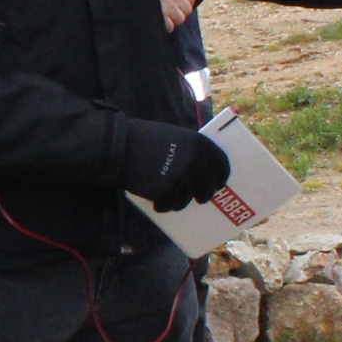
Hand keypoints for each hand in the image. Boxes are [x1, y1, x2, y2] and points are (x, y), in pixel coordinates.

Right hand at [109, 116, 230, 210]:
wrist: (120, 146)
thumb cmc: (143, 137)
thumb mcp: (174, 135)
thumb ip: (190, 149)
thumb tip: (201, 166)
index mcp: (199, 143)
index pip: (222, 164)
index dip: (221, 176)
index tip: (218, 183)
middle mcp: (194, 161)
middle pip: (208, 187)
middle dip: (204, 195)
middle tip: (199, 197)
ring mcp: (180, 178)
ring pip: (188, 199)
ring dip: (180, 201)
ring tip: (171, 198)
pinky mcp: (166, 192)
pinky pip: (170, 205)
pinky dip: (164, 206)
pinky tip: (157, 202)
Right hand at [156, 0, 197, 30]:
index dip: (185, 1)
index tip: (178, 3)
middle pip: (187, 9)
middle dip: (179, 12)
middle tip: (170, 12)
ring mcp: (170, 6)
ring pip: (180, 19)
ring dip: (173, 20)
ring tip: (165, 17)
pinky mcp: (163, 16)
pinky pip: (170, 26)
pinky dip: (166, 27)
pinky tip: (161, 23)